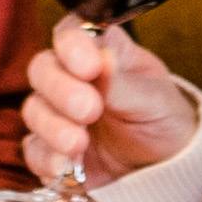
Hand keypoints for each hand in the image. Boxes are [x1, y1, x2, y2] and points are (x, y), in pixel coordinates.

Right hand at [20, 22, 198, 200]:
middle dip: (60, 89)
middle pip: (42, 69)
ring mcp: (57, 114)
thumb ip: (123, 82)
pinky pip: (35, 151)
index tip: (89, 66)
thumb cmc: (162, 117)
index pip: (72, 34)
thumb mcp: (154, 99)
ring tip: (79, 144)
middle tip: (89, 109)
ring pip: (34, 110)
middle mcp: (70, 78)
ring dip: (53, 127)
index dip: (72, 46)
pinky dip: (47, 159)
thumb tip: (102, 58)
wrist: (166, 165)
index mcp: (99, 52)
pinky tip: (67, 167)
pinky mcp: (51, 150)